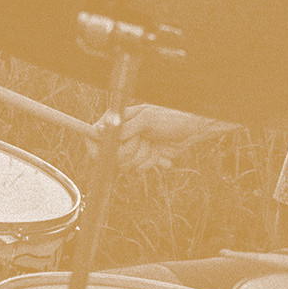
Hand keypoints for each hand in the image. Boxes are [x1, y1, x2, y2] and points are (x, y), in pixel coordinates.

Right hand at [87, 104, 230, 170]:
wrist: (192, 131)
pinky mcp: (142, 158)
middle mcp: (122, 134)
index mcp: (119, 119)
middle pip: (111, 155)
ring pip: (125, 165)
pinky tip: (162, 155)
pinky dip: (151, 163)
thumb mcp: (147, 120)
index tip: (105, 155)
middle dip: (131, 152)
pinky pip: (138, 169)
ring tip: (155, 146)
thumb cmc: (171, 119)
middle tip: (144, 141)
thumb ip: (125, 128)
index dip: (98, 148)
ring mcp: (132, 147)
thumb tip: (101, 132)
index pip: (95, 135)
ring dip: (144, 158)